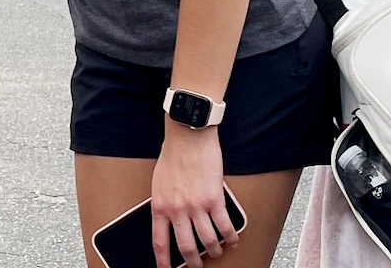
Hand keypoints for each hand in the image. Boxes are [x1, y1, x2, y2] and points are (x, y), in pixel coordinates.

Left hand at [151, 125, 237, 267]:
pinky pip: (225, 226)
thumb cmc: (172, 155)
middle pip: (187, 247)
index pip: (160, 242)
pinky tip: (232, 240)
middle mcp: (177, 210)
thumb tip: (171, 222)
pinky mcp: (215, 199)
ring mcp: (197, 206)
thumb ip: (165, 203)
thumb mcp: (159, 183)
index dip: (163, 261)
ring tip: (217, 252)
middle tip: (198, 265)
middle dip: (194, 262)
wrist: (187, 136)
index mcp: (160, 206)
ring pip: (208, 241)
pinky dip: (230, 237)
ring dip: (215, 251)